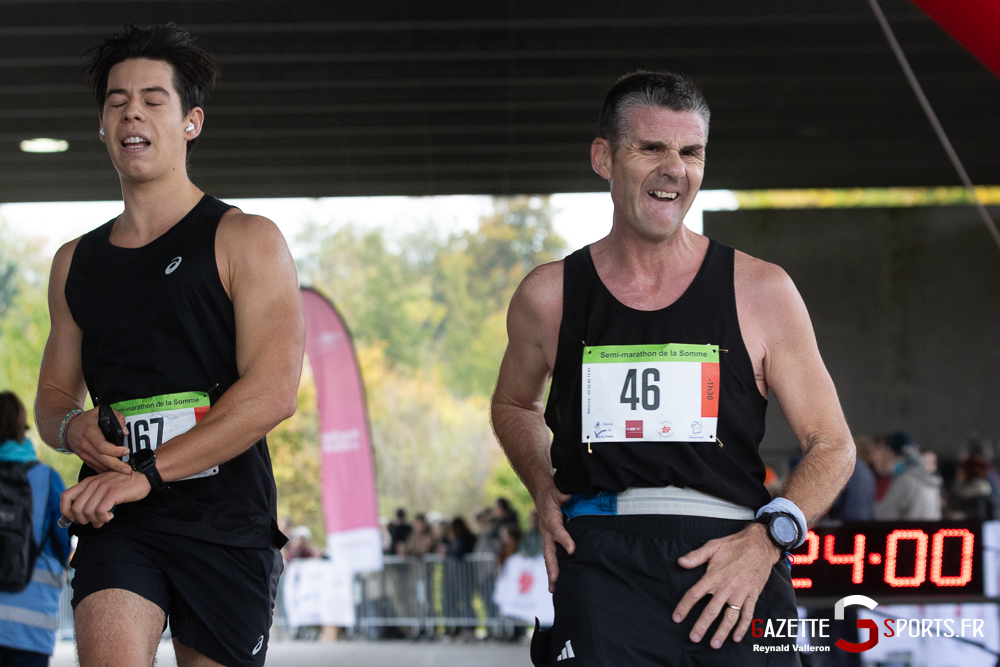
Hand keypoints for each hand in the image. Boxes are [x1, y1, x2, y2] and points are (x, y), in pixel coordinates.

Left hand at [60, 469, 149, 528]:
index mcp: (87, 482)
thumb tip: (80, 517)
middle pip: (76, 509)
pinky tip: (111, 515)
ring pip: (87, 512)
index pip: (65, 497)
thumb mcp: (102, 487)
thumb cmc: (123, 485)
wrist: (142, 476)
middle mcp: (92, 484)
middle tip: (94, 521)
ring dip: (95, 520)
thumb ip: (91, 497)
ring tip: (104, 518)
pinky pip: (100, 511)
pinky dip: (104, 518)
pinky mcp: (113, 493)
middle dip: (83, 520)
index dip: (66, 511)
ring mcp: (102, 488)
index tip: (75, 518)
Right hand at [65, 407, 130, 473]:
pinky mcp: (85, 459)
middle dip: (116, 466)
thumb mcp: (99, 412)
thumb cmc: (86, 420)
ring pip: (100, 465)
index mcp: (89, 433)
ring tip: (125, 471)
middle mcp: (86, 446)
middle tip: (128, 469)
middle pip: (102, 459)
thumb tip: (124, 431)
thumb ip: (116, 417)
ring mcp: (84, 454)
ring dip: (113, 470)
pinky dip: (106, 471)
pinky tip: (116, 471)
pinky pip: (96, 467)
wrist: (68, 429)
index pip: (102, 446)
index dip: (115, 450)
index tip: (126, 451)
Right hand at [534, 483, 573, 592]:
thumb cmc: (553, 491)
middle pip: (548, 551)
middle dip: (552, 567)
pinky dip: (553, 568)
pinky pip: (551, 555)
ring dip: (551, 572)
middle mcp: (546, 530)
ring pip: (549, 556)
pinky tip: (558, 580)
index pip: (556, 530)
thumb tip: (575, 496)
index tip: (572, 549)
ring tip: (554, 589)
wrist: (541, 491)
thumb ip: (567, 494)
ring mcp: (546, 536)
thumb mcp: (560, 489)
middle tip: (555, 582)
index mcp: (549, 517)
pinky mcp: (550, 540)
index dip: (564, 539)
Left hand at [672, 523, 780, 648]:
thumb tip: (680, 562)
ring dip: (722, 632)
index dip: (684, 607)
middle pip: (711, 611)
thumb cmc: (735, 545)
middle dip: (702, 626)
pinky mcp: (752, 596)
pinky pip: (747, 615)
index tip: (677, 618)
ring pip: (730, 617)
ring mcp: (740, 594)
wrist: (760, 545)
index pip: (695, 594)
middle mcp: (726, 588)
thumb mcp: (712, 546)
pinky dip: (742, 627)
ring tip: (715, 644)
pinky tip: (736, 637)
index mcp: (714, 576)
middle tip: (694, 638)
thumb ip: (696, 556)